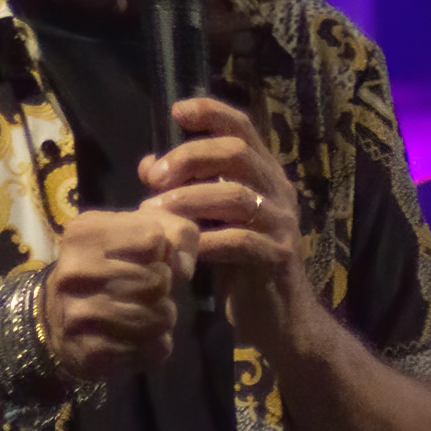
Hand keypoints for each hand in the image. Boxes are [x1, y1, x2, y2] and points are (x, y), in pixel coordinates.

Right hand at [40, 206, 198, 380]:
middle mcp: (75, 272)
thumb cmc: (107, 268)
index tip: (146, 261)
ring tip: (142, 315)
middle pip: (160, 279)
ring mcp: (79, 314)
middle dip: (163, 288)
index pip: (155, 238)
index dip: (163, 252)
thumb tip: (183, 264)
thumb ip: (174, 232)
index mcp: (85, 233)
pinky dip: (156, 345)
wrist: (55, 319)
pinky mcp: (92, 353)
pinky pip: (155, 348)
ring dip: (163, 317)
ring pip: (162, 315)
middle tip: (143, 292)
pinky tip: (135, 339)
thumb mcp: (135, 234)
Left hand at [138, 96, 311, 353]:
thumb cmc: (241, 267)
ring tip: (154, 211)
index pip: (242, 128)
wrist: (280, 320)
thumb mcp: (212, 222)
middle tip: (154, 177)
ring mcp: (282, 223)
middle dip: (191, 158)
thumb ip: (188, 192)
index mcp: (264, 175)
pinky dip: (207, 239)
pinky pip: (241, 240)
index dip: (212, 113)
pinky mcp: (279, 256)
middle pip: (238, 153)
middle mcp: (278, 191)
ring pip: (237, 196)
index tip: (177, 111)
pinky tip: (184, 247)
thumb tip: (148, 166)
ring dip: (190, 200)